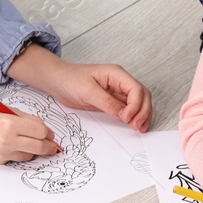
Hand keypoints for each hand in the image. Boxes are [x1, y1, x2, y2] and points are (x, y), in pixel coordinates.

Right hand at [0, 100, 59, 163]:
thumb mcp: (6, 109)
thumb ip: (26, 119)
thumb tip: (43, 130)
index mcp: (10, 124)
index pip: (40, 131)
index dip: (48, 132)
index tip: (49, 133)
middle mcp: (6, 141)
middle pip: (39, 147)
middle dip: (48, 146)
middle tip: (51, 144)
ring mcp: (1, 153)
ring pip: (30, 155)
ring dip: (34, 150)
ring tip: (30, 141)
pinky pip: (17, 158)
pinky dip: (21, 152)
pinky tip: (15, 144)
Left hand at [10, 46, 152, 131]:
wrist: (59, 81)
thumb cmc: (70, 80)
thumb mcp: (87, 91)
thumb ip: (107, 102)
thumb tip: (124, 114)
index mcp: (116, 74)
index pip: (136, 89)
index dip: (135, 105)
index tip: (127, 118)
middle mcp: (120, 82)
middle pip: (143, 95)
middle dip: (143, 111)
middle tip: (137, 127)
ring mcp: (118, 91)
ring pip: (139, 102)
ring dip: (142, 115)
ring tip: (140, 129)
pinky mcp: (114, 101)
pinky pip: (130, 109)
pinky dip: (135, 117)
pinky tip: (134, 126)